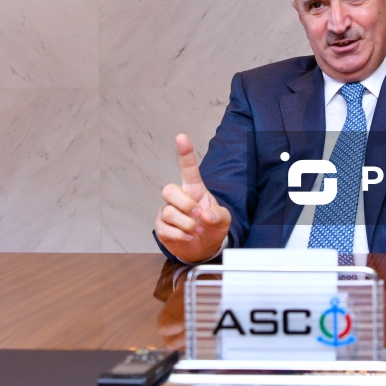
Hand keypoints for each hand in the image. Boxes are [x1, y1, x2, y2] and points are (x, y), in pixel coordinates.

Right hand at [154, 134, 231, 263]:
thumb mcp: (224, 220)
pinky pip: (164, 228)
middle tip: (198, 215)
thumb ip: (219, 216)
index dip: (185, 153)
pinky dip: (179, 235)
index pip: (188, 169)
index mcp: (194, 190)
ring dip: (186, 224)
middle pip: (168, 189)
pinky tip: (188, 236)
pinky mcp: (161, 228)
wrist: (205, 248)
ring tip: (196, 230)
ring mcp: (167, 212)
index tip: (181, 137)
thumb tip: (206, 216)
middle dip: (184, 203)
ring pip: (168, 211)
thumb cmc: (212, 227)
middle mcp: (179, 198)